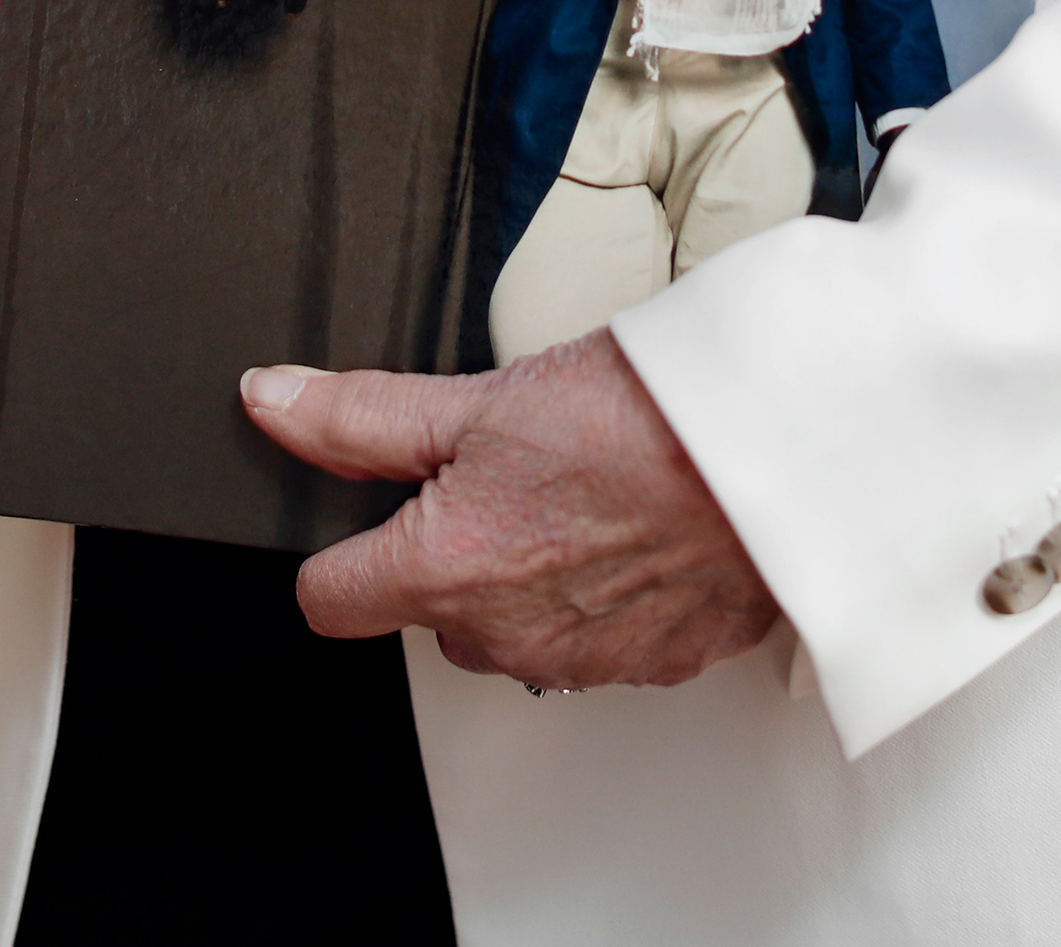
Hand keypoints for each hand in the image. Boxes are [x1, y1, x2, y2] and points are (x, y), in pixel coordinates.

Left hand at [241, 332, 777, 688]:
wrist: (788, 450)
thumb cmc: (651, 417)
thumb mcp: (483, 397)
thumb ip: (363, 416)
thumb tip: (272, 402)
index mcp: (445, 572)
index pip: (329, 600)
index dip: (343, 546)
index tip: (375, 506)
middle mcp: (507, 638)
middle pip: (430, 610)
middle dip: (453, 550)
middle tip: (513, 470)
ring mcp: (584, 661)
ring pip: (515, 627)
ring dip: (533, 573)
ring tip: (587, 489)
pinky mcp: (656, 664)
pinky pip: (598, 639)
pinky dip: (607, 593)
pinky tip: (639, 526)